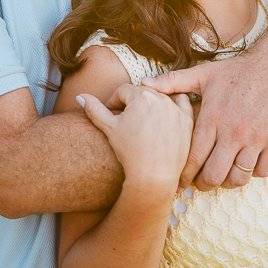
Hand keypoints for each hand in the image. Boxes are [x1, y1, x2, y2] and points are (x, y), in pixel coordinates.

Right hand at [76, 85, 192, 195]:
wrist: (153, 176)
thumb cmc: (130, 153)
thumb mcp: (109, 129)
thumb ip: (94, 109)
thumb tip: (80, 96)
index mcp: (141, 96)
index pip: (123, 90)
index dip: (113, 101)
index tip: (110, 113)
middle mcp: (161, 98)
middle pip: (142, 92)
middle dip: (132, 102)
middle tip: (125, 118)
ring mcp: (176, 109)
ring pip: (160, 97)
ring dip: (151, 103)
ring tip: (143, 120)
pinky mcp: (187, 120)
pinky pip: (181, 104)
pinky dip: (173, 106)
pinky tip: (164, 115)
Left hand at [142, 54, 267, 192]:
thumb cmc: (237, 71)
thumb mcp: (203, 73)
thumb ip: (172, 82)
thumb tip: (143, 84)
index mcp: (212, 118)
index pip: (193, 158)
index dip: (184, 176)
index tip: (181, 182)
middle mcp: (233, 131)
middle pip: (214, 176)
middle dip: (204, 184)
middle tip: (201, 183)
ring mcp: (256, 138)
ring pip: (239, 178)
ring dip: (229, 181)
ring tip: (224, 175)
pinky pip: (262, 171)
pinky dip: (253, 172)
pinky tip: (246, 164)